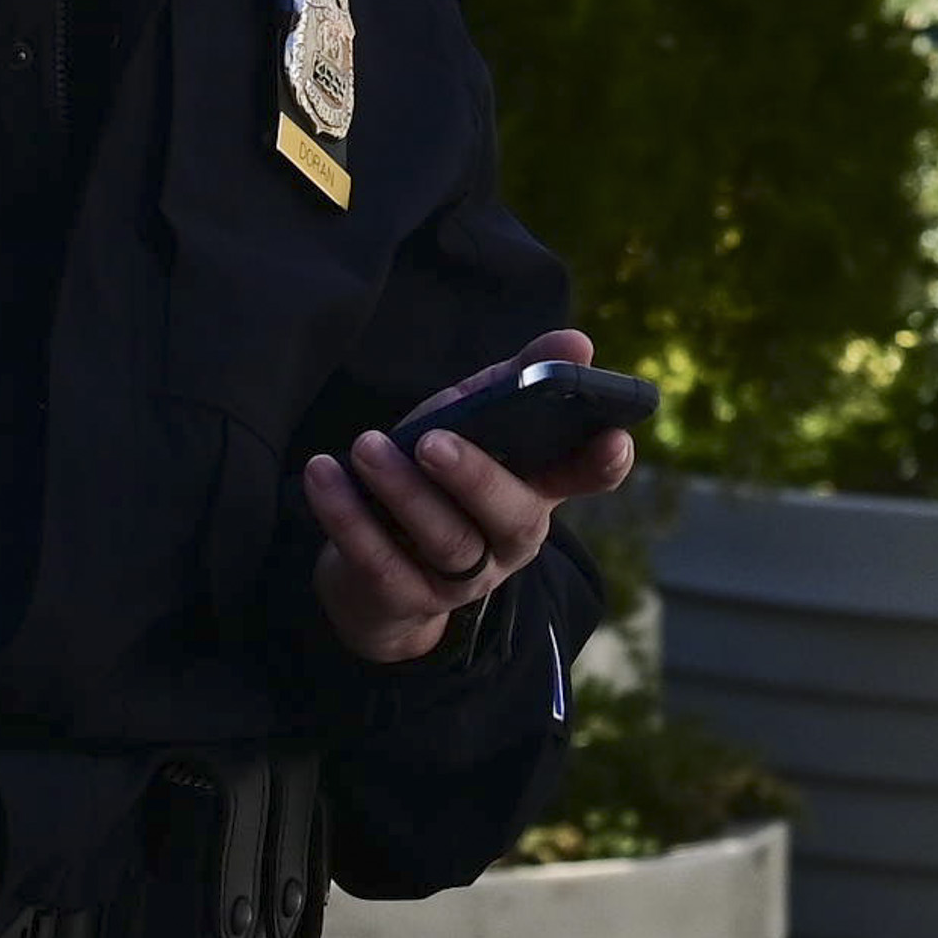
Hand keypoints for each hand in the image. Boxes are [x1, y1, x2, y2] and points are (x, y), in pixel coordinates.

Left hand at [304, 333, 637, 665]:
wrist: (372, 573)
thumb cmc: (434, 478)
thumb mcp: (472, 423)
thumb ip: (517, 380)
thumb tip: (575, 340)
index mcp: (535, 489)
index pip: (586, 478)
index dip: (603, 462)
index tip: (611, 437)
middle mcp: (509, 538)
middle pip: (512, 517)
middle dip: (475, 477)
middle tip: (432, 441)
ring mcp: (461, 576)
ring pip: (446, 540)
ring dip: (402, 491)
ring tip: (367, 448)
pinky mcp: (404, 597)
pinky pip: (380, 561)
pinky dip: (349, 517)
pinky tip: (325, 474)